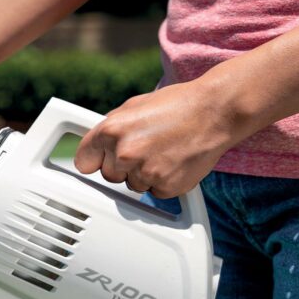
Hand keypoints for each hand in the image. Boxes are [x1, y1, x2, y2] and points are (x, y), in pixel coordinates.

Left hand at [74, 79, 235, 197]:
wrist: (215, 112)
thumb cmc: (177, 105)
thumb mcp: (133, 107)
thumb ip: (111, 128)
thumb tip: (96, 144)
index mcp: (110, 131)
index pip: (83, 161)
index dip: (94, 160)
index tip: (98, 162)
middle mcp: (124, 153)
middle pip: (109, 176)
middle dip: (122, 166)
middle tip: (145, 148)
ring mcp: (144, 172)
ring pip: (132, 185)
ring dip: (144, 174)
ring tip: (163, 150)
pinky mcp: (165, 187)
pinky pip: (154, 192)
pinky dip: (163, 182)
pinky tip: (174, 161)